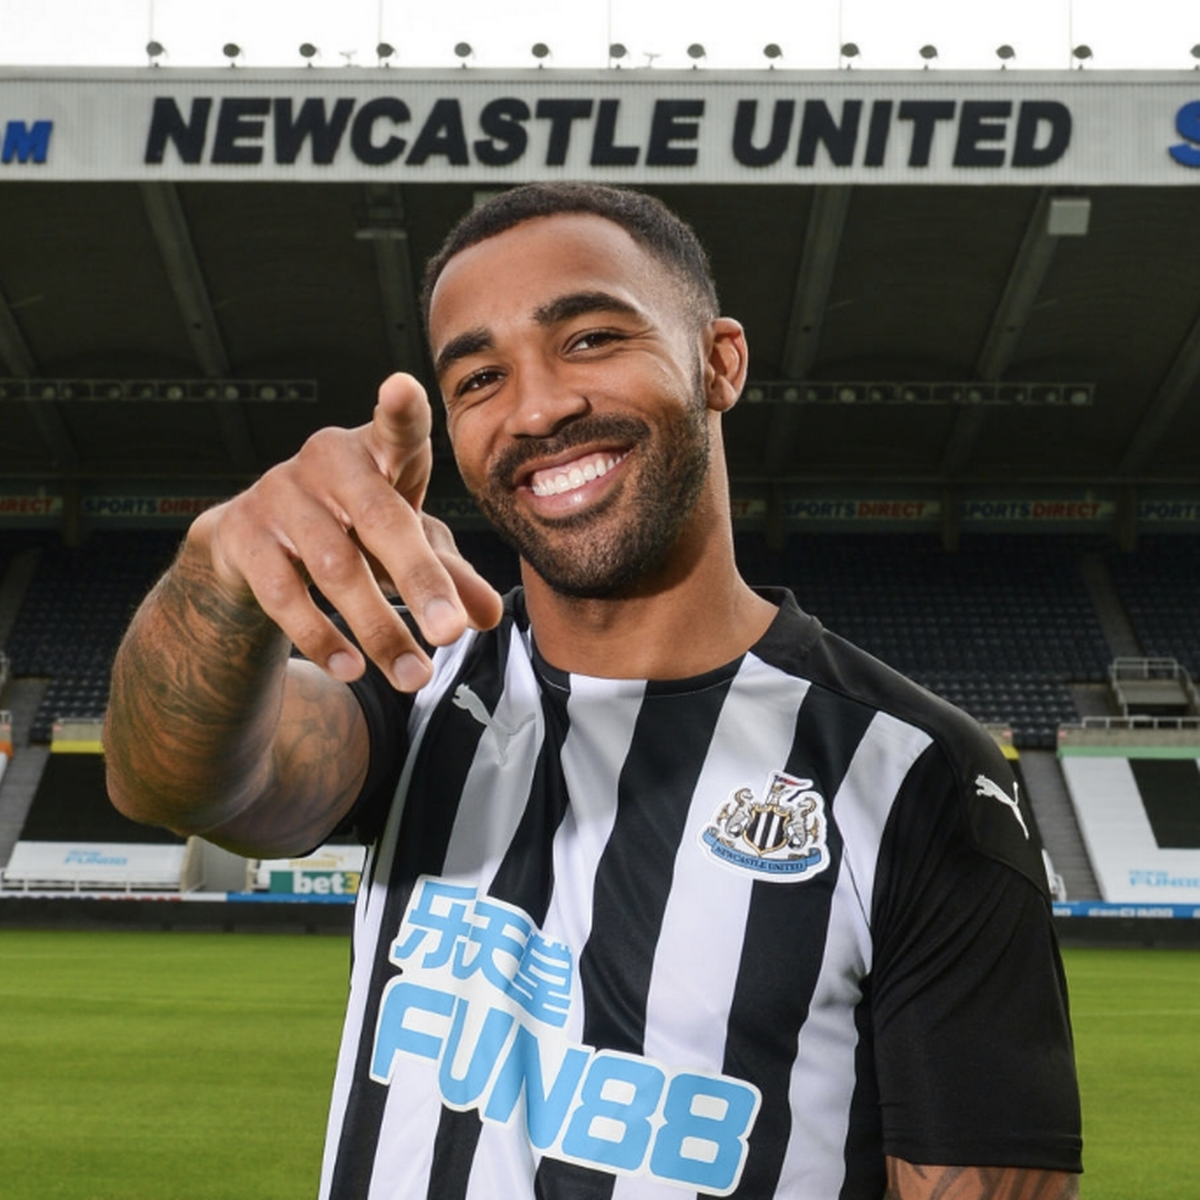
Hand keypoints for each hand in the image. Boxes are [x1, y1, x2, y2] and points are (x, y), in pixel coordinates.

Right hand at [191, 373, 503, 690]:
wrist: (253, 545)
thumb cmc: (348, 531)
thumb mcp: (403, 546)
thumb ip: (448, 576)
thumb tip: (488, 615)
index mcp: (377, 451)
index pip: (395, 426)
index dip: (400, 410)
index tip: (402, 386)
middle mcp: (326, 462)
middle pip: (380, 521)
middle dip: (420, 581)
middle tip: (451, 634)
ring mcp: (280, 495)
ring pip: (335, 567)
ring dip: (379, 628)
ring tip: (415, 676)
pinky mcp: (243, 536)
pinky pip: (284, 594)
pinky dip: (321, 636)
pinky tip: (352, 667)